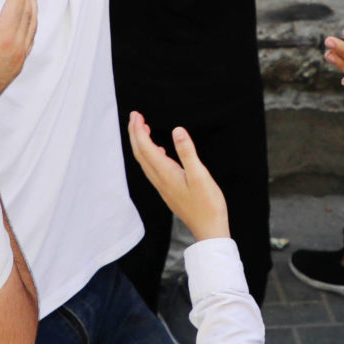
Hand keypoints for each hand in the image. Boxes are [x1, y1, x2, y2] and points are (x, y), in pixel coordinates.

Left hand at [125, 112, 231, 240]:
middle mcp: (160, 180)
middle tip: (135, 117)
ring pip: (145, 161)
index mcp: (166, 173)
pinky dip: (151, 155)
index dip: (138, 130)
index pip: (145, 147)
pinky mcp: (168, 190)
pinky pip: (153, 169)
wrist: (208, 229)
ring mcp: (163, 186)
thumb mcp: (200, 175)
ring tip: (143, 129)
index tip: (136, 115)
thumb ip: (188, 152)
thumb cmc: (208, 204)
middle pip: (140, 153)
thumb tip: (177, 130)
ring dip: (141, 144)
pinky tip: (159, 151)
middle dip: (135, 134)